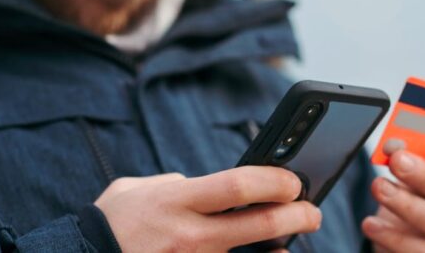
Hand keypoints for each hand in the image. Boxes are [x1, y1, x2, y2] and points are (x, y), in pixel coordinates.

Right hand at [94, 168, 321, 251]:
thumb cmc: (111, 224)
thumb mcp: (136, 190)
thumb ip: (173, 182)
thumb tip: (199, 182)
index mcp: (176, 200)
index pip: (237, 185)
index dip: (274, 180)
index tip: (293, 179)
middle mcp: (188, 234)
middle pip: (257, 223)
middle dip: (295, 216)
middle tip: (313, 211)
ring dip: (281, 247)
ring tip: (297, 237)